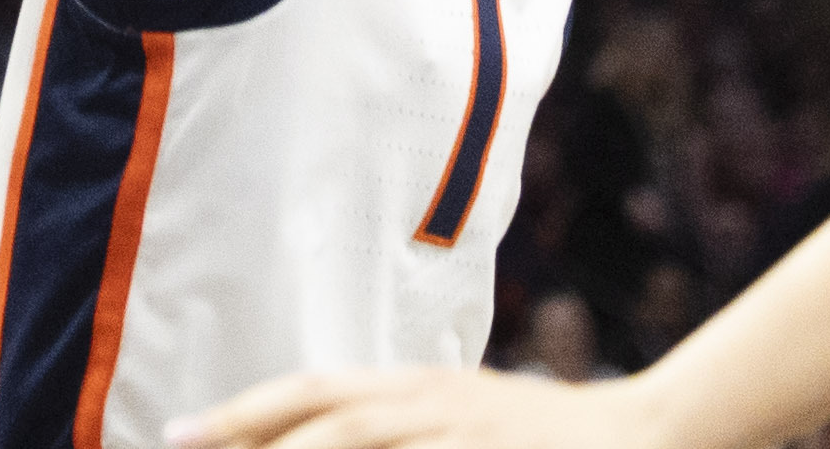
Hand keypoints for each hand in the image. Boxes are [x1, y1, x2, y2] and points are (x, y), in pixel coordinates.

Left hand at [173, 367, 681, 448]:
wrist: (650, 435)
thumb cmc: (542, 438)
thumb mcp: (460, 421)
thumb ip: (397, 429)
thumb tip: (316, 440)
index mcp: (418, 389)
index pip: (313, 394)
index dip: (242, 412)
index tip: (178, 433)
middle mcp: (433, 404)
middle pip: (327, 422)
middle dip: (252, 441)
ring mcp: (465, 433)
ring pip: (362, 441)